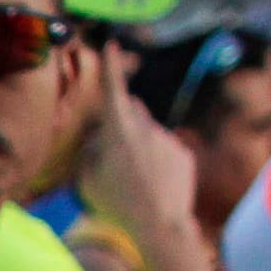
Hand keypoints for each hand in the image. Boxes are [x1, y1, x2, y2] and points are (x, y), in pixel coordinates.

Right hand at [74, 61, 199, 236]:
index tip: (110, 45)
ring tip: (135, 180)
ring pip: (149, 134)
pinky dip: (158, 162)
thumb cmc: (115, 204)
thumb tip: (97, 139)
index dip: (110, 67)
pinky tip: (154, 186)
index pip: (113, 89)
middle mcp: (145, 127)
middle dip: (123, 122)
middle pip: (132, 113)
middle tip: (112, 152)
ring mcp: (167, 139)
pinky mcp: (184, 154)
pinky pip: (166, 150)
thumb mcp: (86, 180)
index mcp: (118, 130)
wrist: (160, 225)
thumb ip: (89, 153)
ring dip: (140, 147)